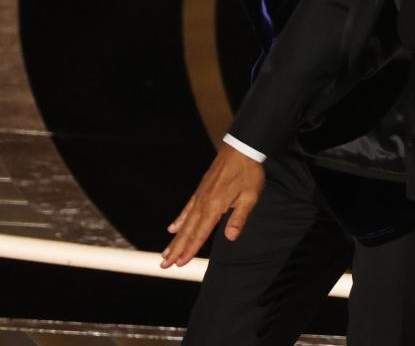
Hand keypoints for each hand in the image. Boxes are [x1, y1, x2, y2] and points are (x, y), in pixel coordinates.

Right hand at [160, 143, 264, 267]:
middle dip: (176, 249)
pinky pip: (187, 208)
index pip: (200, 234)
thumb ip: (239, 218)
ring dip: (175, 239)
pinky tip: (172, 228)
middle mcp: (203, 203)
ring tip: (165, 252)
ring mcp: (200, 196)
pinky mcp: (201, 190)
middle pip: (187, 231)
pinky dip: (179, 219)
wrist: (241, 149)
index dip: (190, 250)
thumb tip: (230, 237)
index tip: (180, 263)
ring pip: (184, 222)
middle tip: (165, 264)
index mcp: (215, 206)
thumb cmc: (248, 172)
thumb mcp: (250, 196)